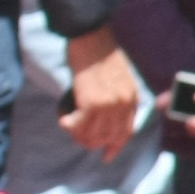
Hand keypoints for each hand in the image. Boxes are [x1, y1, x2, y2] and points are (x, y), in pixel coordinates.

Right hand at [60, 28, 142, 158]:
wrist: (91, 36)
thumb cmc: (98, 53)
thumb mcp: (117, 78)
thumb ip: (115, 98)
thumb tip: (100, 119)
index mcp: (132, 98)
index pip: (126, 132)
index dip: (114, 147)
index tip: (106, 157)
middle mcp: (124, 105)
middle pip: (107, 138)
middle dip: (88, 140)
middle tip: (74, 133)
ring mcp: (109, 105)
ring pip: (91, 135)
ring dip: (76, 133)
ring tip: (67, 122)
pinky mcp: (92, 103)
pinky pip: (77, 125)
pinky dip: (67, 124)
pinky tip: (62, 115)